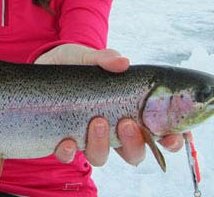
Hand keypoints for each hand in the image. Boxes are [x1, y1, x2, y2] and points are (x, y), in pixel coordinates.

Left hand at [36, 44, 183, 165]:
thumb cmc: (71, 63)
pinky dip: (69, 152)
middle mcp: (110, 129)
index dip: (170, 140)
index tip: (172, 137)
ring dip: (103, 145)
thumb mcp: (86, 55)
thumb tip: (122, 62)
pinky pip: (69, 156)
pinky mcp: (62, 140)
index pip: (156, 132)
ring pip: (102, 157)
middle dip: (135, 143)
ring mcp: (86, 136)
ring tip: (98, 121)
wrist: (40, 66)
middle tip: (126, 123)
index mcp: (125, 109)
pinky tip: (67, 141)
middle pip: (133, 152)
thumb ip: (103, 59)